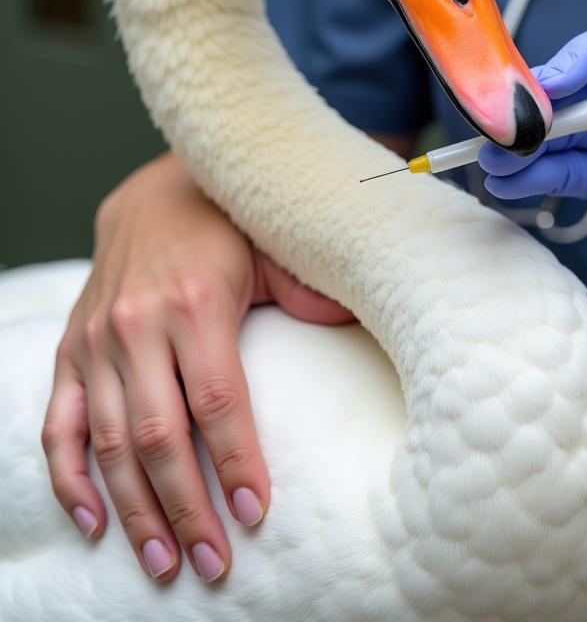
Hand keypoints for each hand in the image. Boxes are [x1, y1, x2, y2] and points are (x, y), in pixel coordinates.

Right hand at [42, 153, 352, 581]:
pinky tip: (95, 521)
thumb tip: (359, 329)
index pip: (219, 401)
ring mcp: (97, 341)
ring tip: (164, 561)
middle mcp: (139, 325)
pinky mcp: (71, 350)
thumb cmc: (230, 228)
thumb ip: (311, 295)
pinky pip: (58, 424)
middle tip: (211, 563)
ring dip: (135, 510)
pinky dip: (70, 478)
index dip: (238, 461)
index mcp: (198, 302)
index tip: (256, 512)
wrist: (158, 194)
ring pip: (108, 444)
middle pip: (160, 437)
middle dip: (187, 507)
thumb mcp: (277, 250)